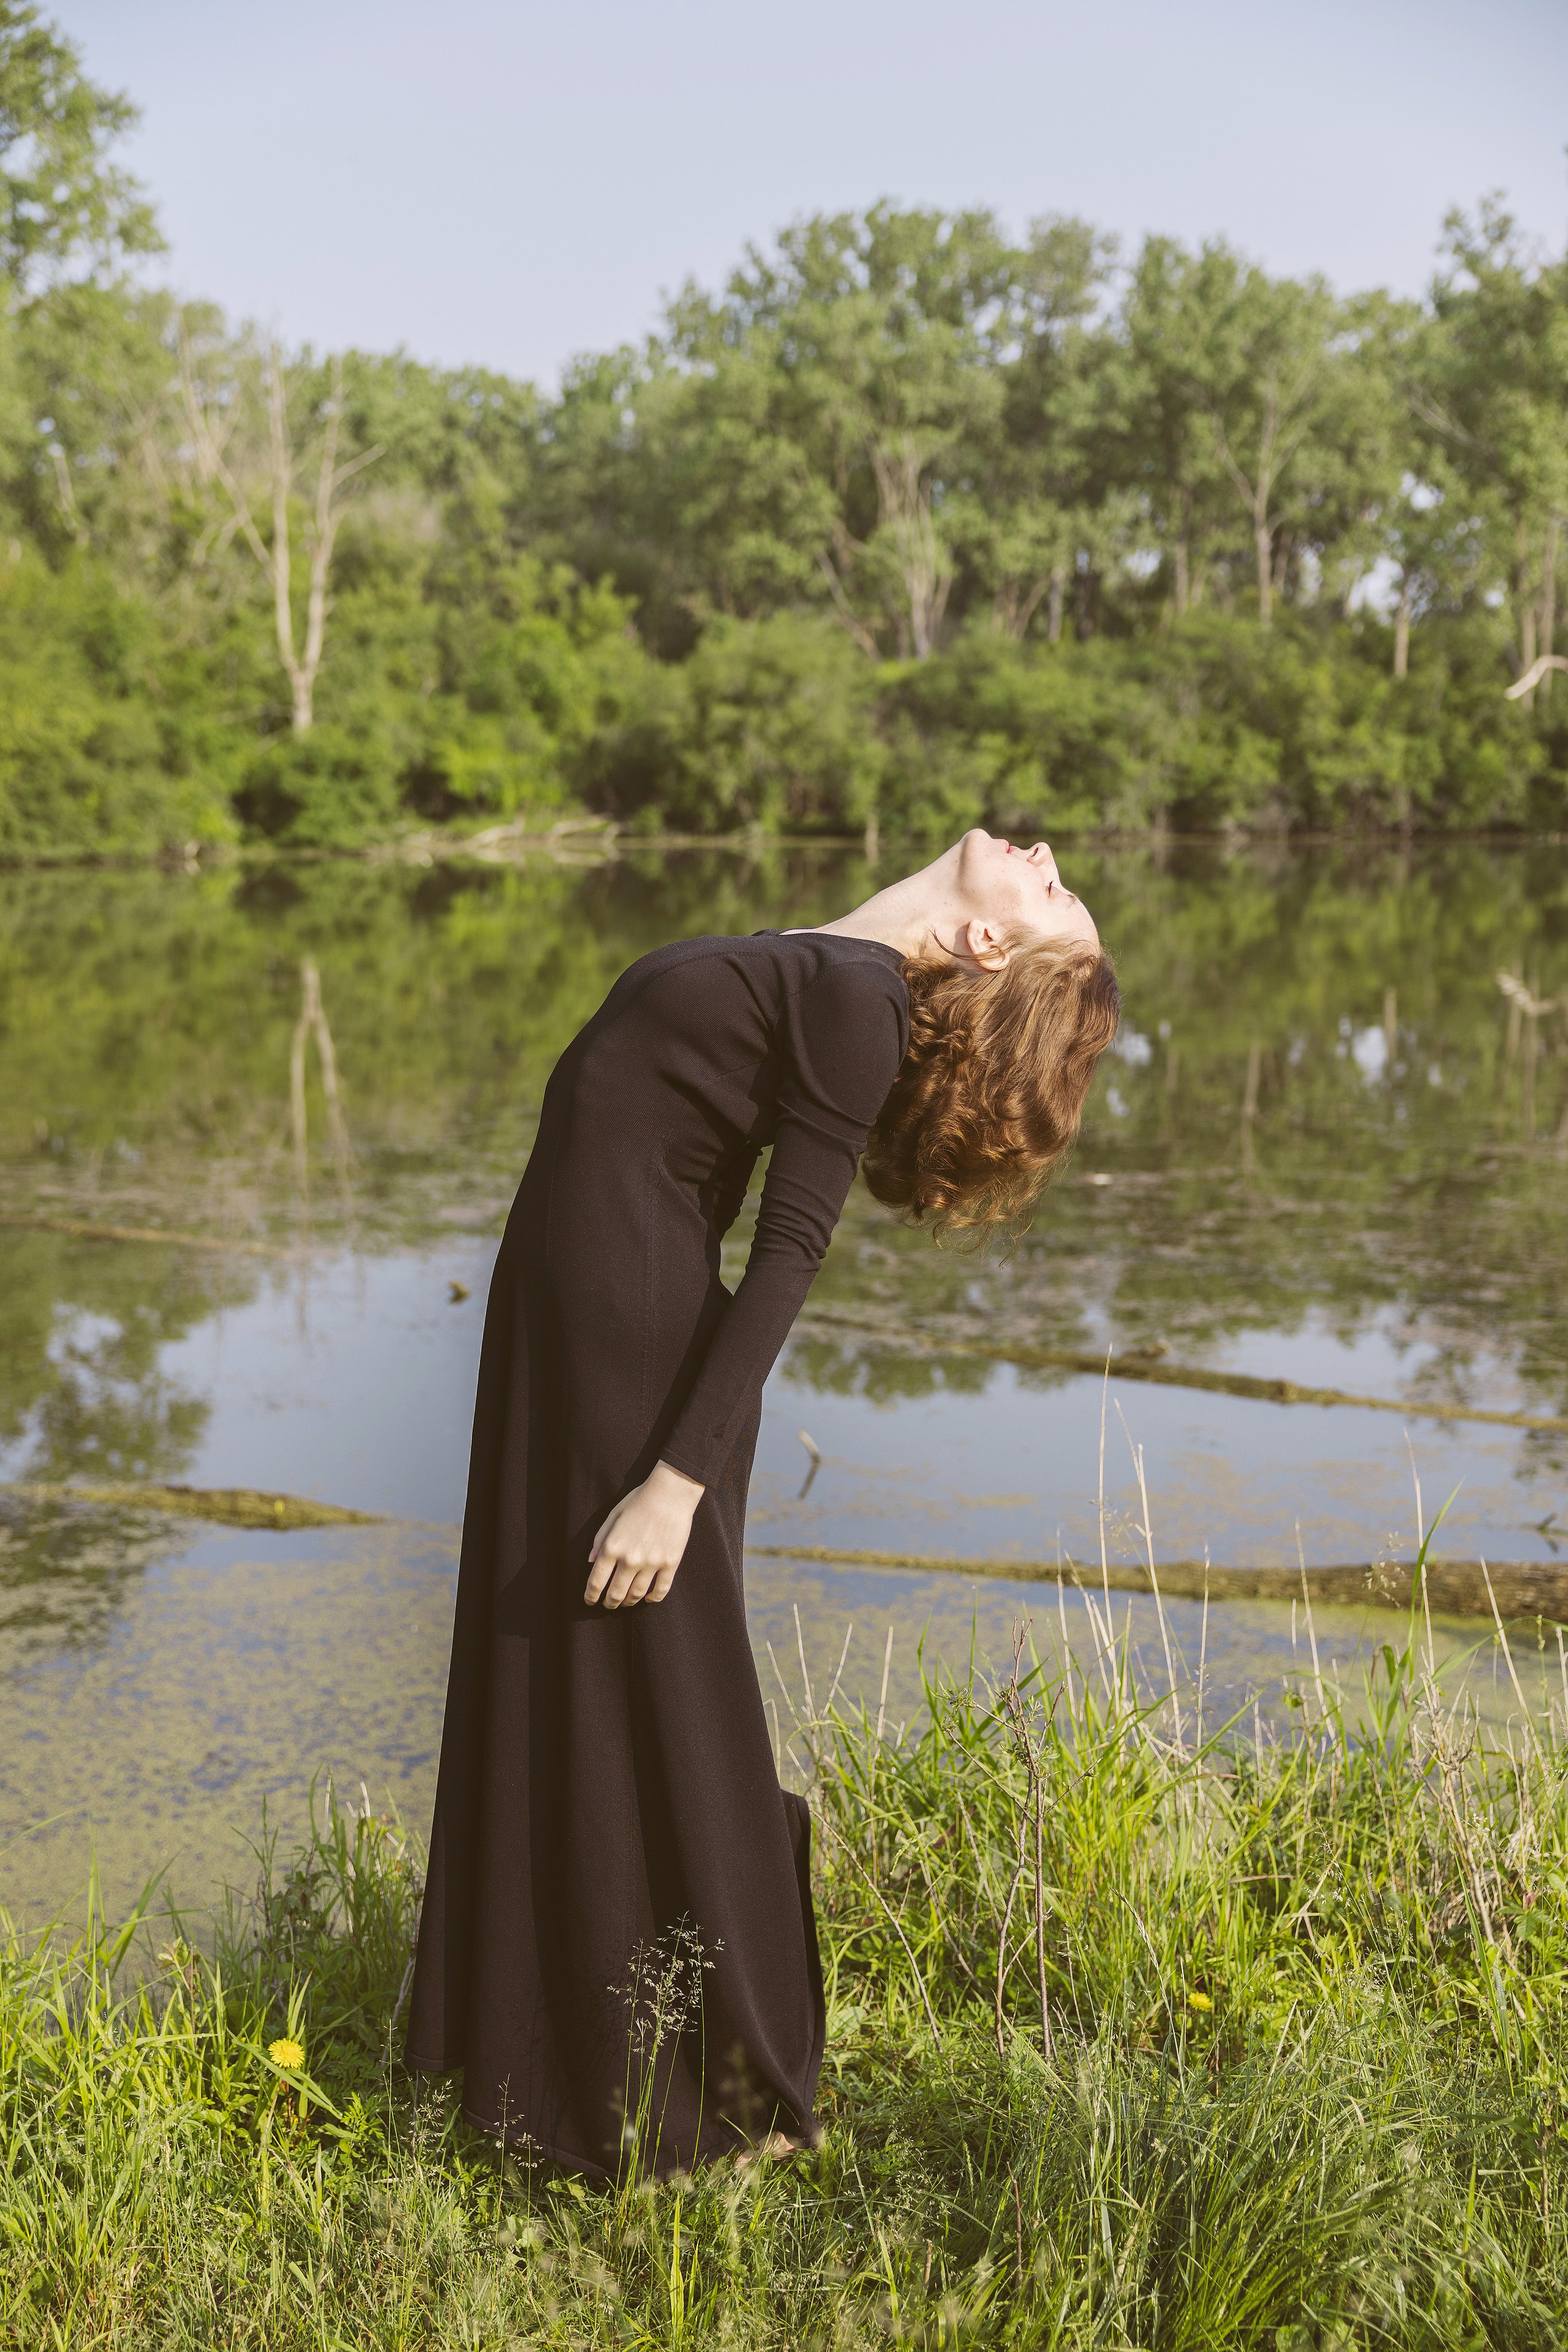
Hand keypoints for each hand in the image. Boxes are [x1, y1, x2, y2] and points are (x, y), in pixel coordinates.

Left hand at [585, 1462, 704, 1608]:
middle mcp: (630, 1559)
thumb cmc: (638, 1501)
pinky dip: (652, 1598)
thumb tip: (591, 1562)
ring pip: (636, 1594)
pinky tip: (647, 1598)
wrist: (670, 1493)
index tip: (590, 1600)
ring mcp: (652, 1563)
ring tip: (625, 1602)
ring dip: (628, 1602)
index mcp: (612, 1547)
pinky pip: (661, 1590)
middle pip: (615, 1593)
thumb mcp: (613, 1516)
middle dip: (609, 1603)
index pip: (596, 1582)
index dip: (590, 1596)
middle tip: (608, 1604)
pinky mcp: (670, 1563)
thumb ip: (599, 1539)